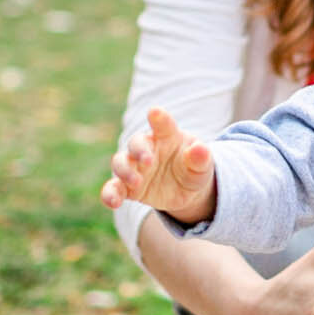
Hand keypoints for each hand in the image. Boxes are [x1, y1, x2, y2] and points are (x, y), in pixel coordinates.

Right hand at [101, 108, 215, 223]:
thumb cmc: (193, 169)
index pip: (163, 124)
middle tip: (147, 161)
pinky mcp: (128, 187)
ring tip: (136, 183)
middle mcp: (147, 148)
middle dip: (139, 150)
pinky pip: (114, 188)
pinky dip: (110, 194)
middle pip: (136, 143)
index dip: (159, 117)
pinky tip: (112, 202)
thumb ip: (201, 158)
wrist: (186, 191)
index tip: (154, 112)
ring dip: (125, 171)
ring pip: (120, 162)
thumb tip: (200, 149)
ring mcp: (135, 167)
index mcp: (167, 136)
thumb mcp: (203, 166)